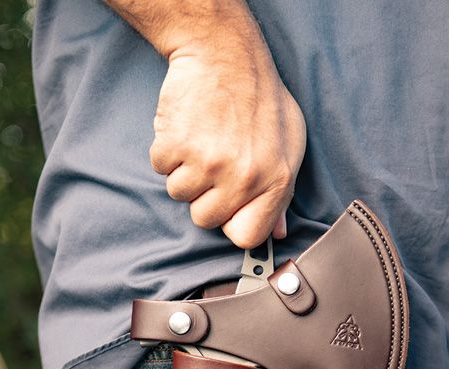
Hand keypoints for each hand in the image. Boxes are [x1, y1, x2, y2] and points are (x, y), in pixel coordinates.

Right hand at [149, 37, 306, 247]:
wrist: (223, 53)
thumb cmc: (259, 97)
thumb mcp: (288, 143)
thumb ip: (281, 191)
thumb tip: (277, 231)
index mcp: (275, 180)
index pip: (247, 236)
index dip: (234, 223)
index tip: (230, 207)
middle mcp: (244, 178)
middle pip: (206, 219)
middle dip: (204, 196)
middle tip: (213, 162)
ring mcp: (208, 163)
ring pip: (180, 194)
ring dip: (184, 171)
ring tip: (201, 140)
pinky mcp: (176, 146)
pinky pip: (161, 169)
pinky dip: (167, 151)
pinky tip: (186, 128)